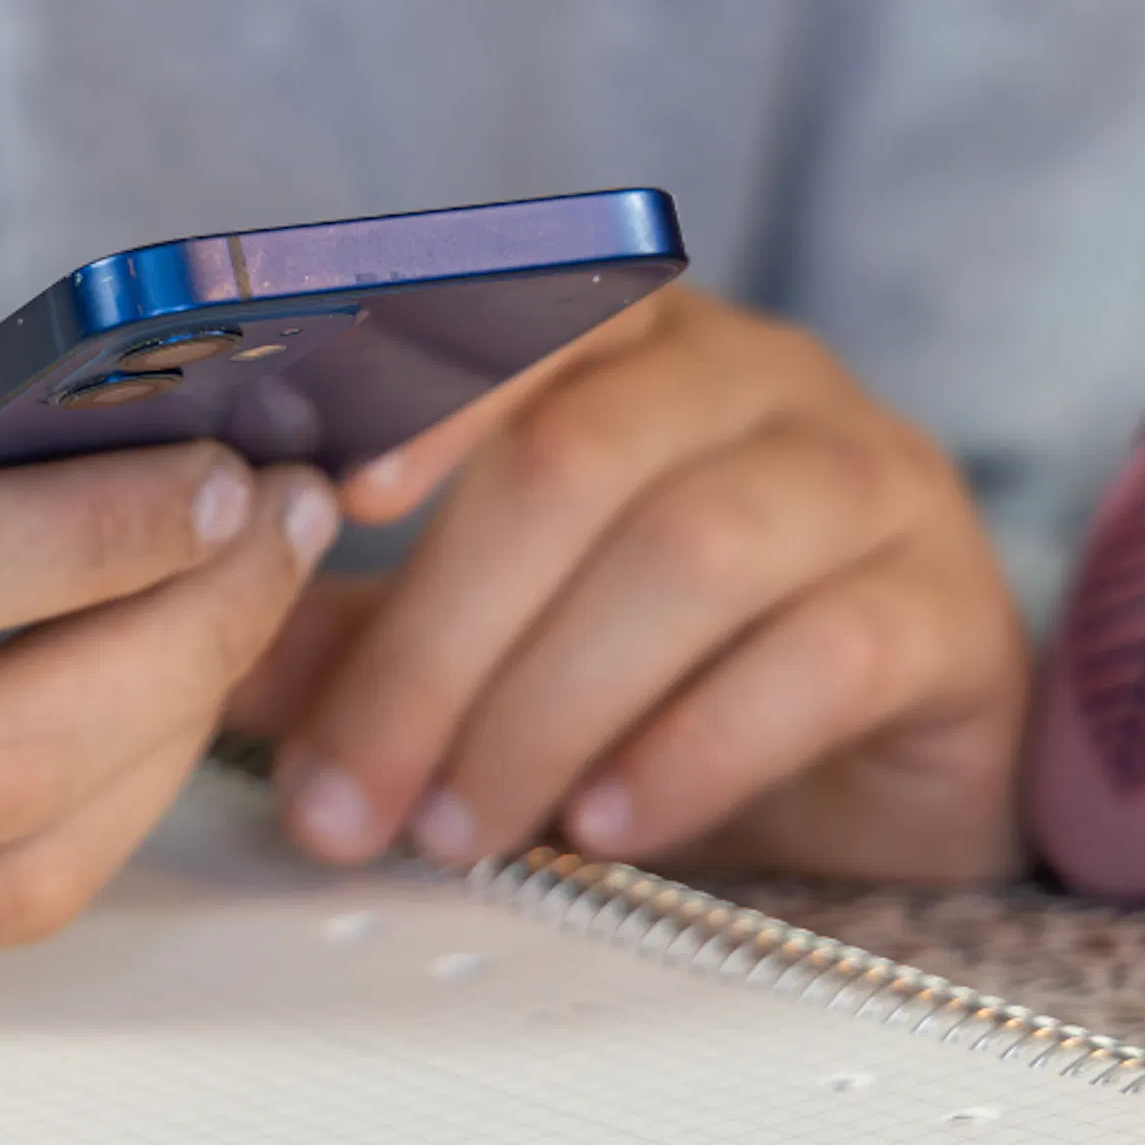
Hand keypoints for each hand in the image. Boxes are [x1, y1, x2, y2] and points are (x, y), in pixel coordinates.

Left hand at [226, 287, 1026, 884]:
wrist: (899, 766)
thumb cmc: (673, 670)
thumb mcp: (497, 638)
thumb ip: (360, 625)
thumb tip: (200, 645)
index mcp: (631, 341)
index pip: (518, 315)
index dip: (422, 388)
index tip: (325, 493)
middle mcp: (756, 377)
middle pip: (577, 464)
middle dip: (439, 642)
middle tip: (351, 797)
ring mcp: (870, 477)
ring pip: (693, 553)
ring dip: (549, 705)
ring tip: (462, 829)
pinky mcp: (945, 607)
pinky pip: (820, 656)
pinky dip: (692, 748)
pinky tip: (607, 826)